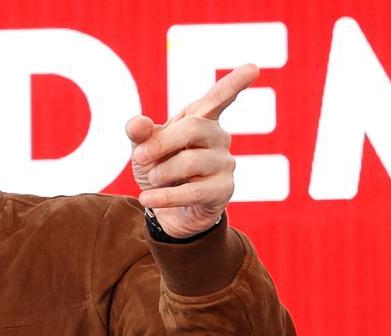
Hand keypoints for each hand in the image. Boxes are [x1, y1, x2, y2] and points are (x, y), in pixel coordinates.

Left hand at [126, 64, 258, 237]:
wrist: (167, 212)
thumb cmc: (160, 170)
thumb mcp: (144, 150)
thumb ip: (139, 133)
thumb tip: (137, 123)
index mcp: (200, 119)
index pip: (219, 97)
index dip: (234, 83)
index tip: (253, 68)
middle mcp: (218, 137)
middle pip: (194, 128)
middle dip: (161, 143)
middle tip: (138, 158)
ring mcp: (225, 163)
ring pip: (191, 162)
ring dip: (162, 172)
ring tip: (152, 180)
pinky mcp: (224, 190)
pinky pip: (193, 191)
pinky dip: (164, 196)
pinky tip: (147, 199)